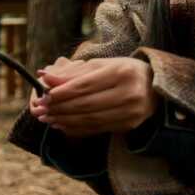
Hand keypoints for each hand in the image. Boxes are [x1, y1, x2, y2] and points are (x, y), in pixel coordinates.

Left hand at [28, 56, 155, 138]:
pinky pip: (97, 128)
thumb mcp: (100, 65)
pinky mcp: (129, 125)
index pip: (86, 85)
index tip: (43, 96)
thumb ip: (73, 73)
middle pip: (86, 104)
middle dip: (60, 108)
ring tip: (47, 118)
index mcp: (121, 72)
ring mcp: (131, 112)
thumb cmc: (122, 71)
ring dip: (65, 120)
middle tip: (40, 110)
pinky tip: (62, 125)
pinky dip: (77, 128)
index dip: (62, 93)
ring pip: (90, 119)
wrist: (154, 85)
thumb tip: (44, 77)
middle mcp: (129, 93)